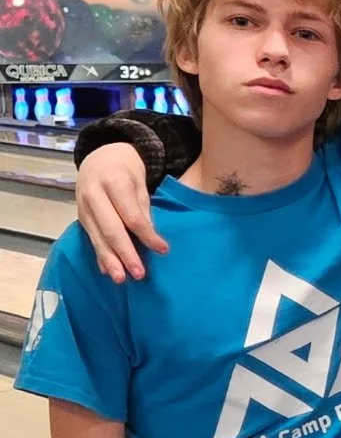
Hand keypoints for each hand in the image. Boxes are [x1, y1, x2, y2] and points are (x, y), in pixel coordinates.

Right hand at [77, 142, 166, 282]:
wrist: (99, 158)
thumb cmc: (125, 172)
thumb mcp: (139, 184)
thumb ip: (143, 211)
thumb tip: (151, 240)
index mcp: (113, 182)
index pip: (131, 215)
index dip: (147, 235)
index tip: (163, 250)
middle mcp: (94, 195)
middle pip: (111, 229)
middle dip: (125, 253)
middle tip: (139, 274)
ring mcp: (84, 207)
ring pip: (97, 237)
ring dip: (110, 260)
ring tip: (121, 280)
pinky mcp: (80, 217)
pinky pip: (91, 239)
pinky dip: (100, 255)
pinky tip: (107, 271)